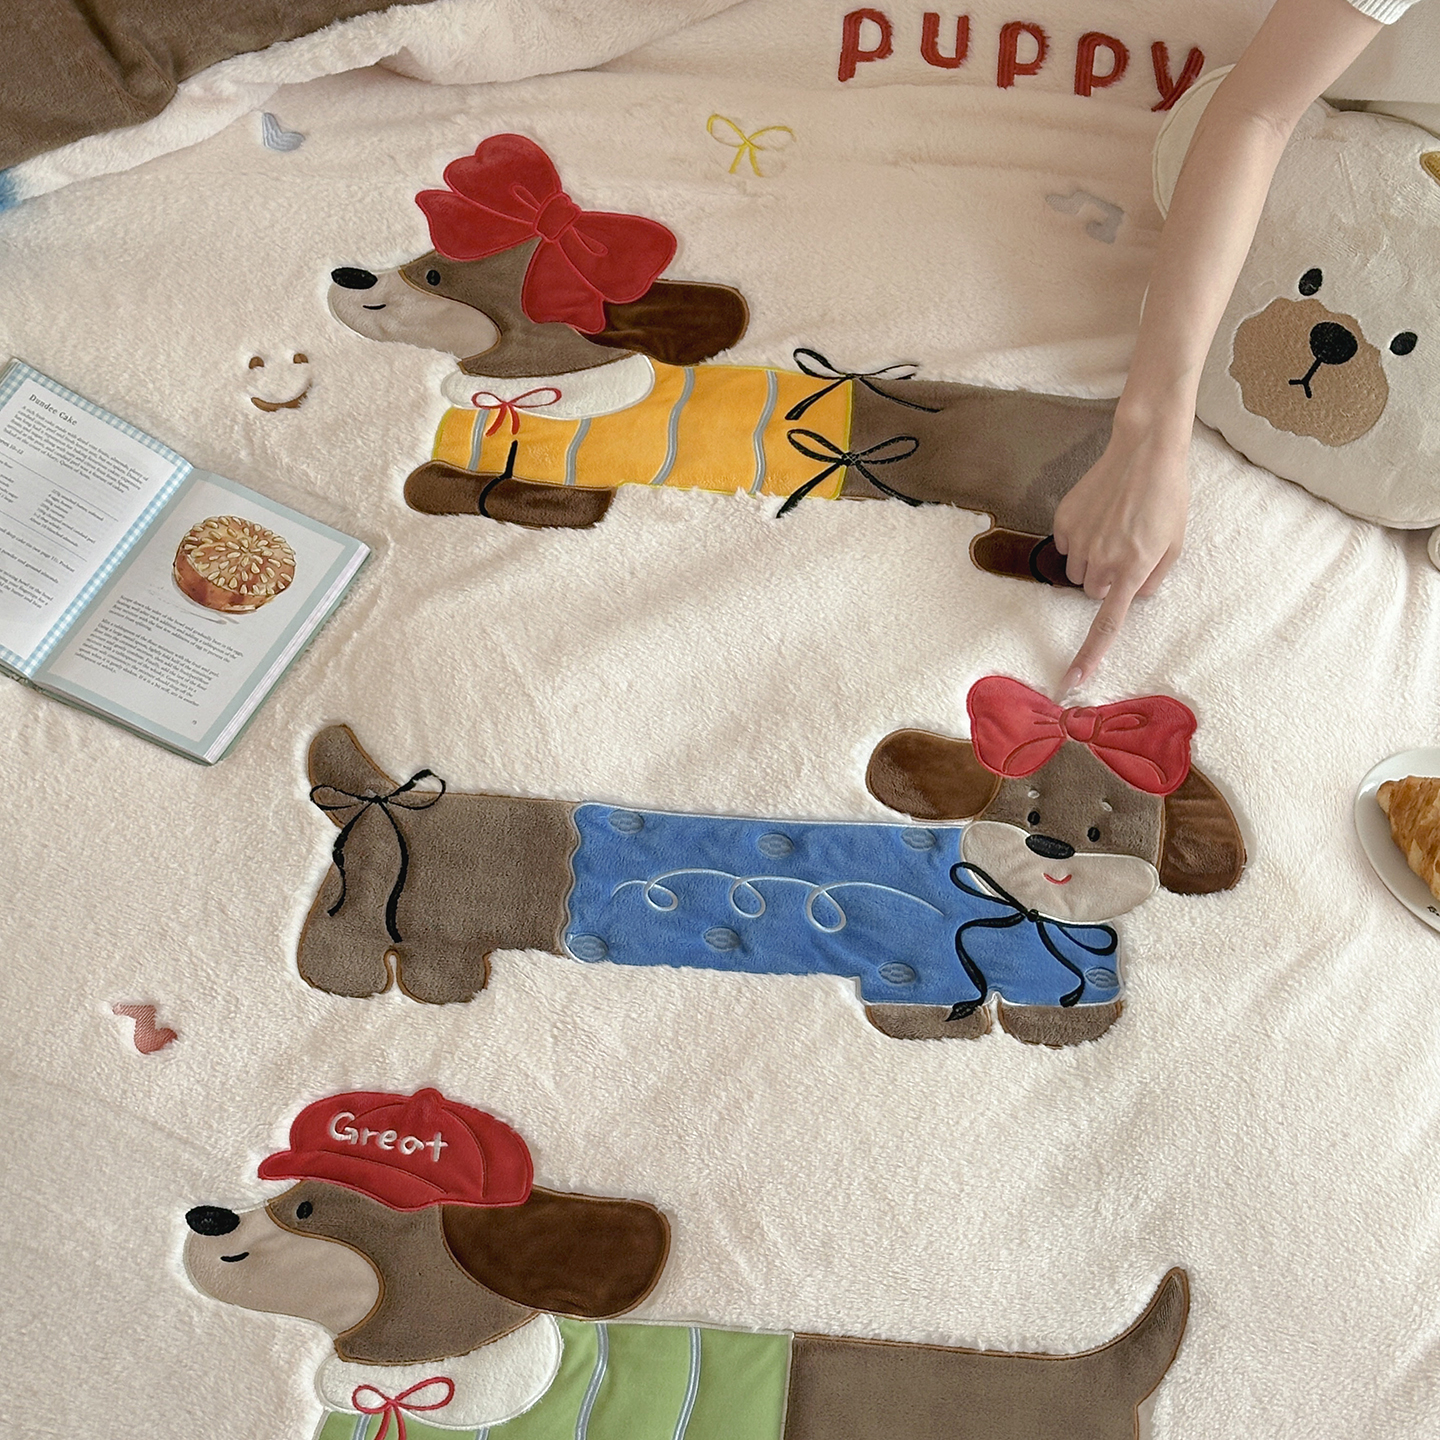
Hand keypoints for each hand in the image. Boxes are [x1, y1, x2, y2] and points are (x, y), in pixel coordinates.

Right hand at [1051, 413, 1190, 693]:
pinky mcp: (1065, 521)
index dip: (1089, 655)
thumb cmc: (1168, 496)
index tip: (1071, 681)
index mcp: (1135, 567)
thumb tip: (1132, 597)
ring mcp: (1080, 539)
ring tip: (1114, 529)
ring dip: (1093, 562)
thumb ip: (1153, 579)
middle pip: (1094, 593)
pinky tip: (1099, 516)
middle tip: (1127, 552)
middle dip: (1107, 582)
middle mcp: (1103, 558)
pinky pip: (1066, 547)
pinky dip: (1080, 540)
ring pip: (1079, 573)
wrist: (1145, 449)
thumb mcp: (1175, 543)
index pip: (1107, 623)